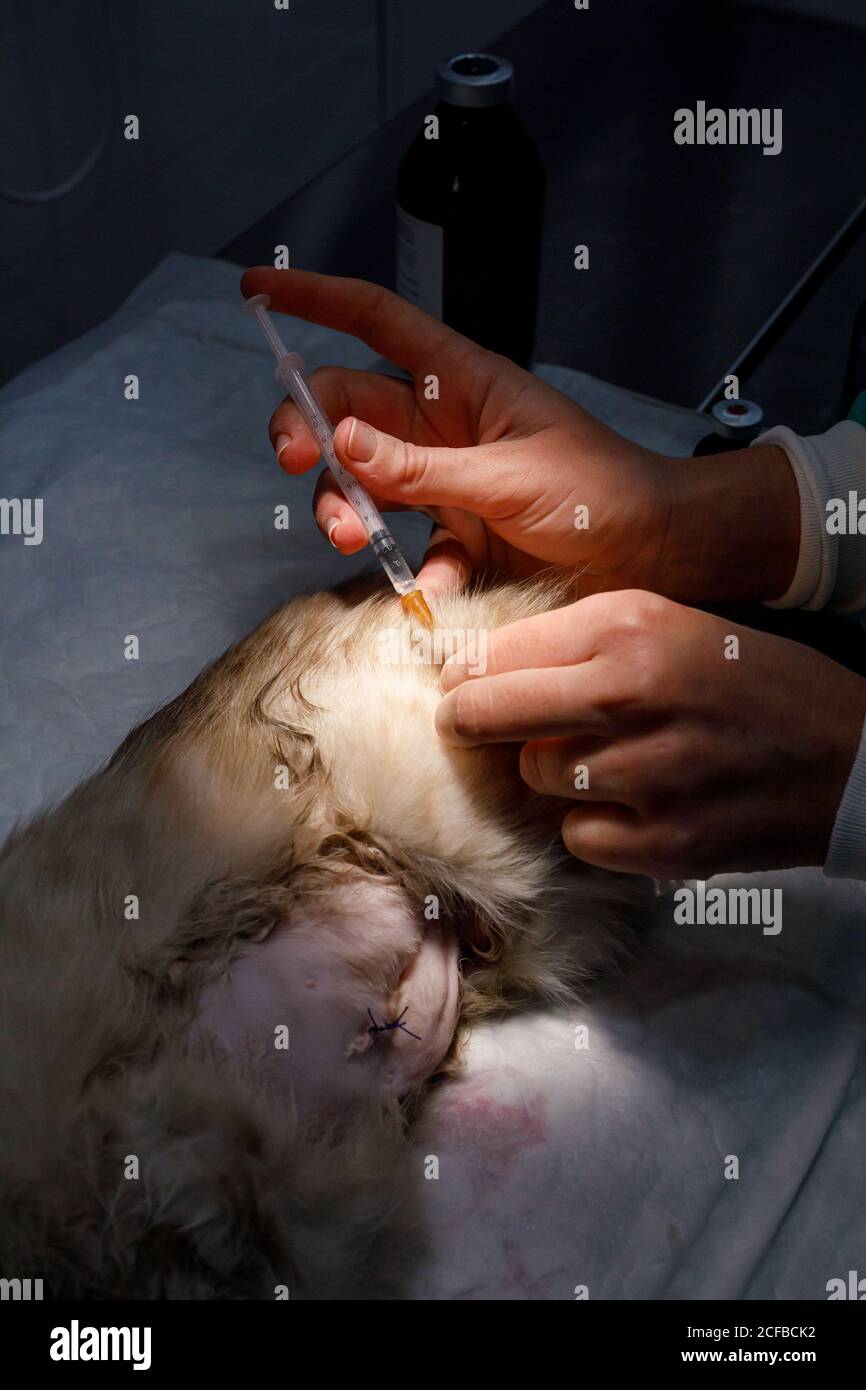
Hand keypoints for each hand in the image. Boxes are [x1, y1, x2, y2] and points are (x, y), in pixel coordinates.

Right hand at [241, 268, 798, 602]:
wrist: (654, 553)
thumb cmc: (601, 490)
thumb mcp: (508, 476)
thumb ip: (423, 468)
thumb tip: (341, 440)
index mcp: (459, 381)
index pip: (375, 321)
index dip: (315, 298)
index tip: (256, 290)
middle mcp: (440, 425)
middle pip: (346, 410)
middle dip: (309, 431)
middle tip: (298, 460)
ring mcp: (444, 481)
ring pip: (362, 482)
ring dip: (342, 507)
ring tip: (350, 538)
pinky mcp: (457, 535)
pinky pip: (410, 548)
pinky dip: (412, 573)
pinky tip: (430, 589)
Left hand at [436, 590, 865, 877]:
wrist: (846, 754)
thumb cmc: (750, 680)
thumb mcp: (668, 622)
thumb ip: (575, 637)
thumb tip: (478, 666)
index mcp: (627, 627)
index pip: (493, 652)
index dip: (463, 672)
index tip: (456, 684)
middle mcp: (629, 694)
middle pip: (489, 716)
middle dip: (471, 721)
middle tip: (468, 724)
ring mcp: (644, 774)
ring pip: (535, 776)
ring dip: (552, 772)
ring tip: (604, 759)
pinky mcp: (662, 841)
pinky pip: (576, 835)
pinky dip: (592, 825)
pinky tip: (633, 804)